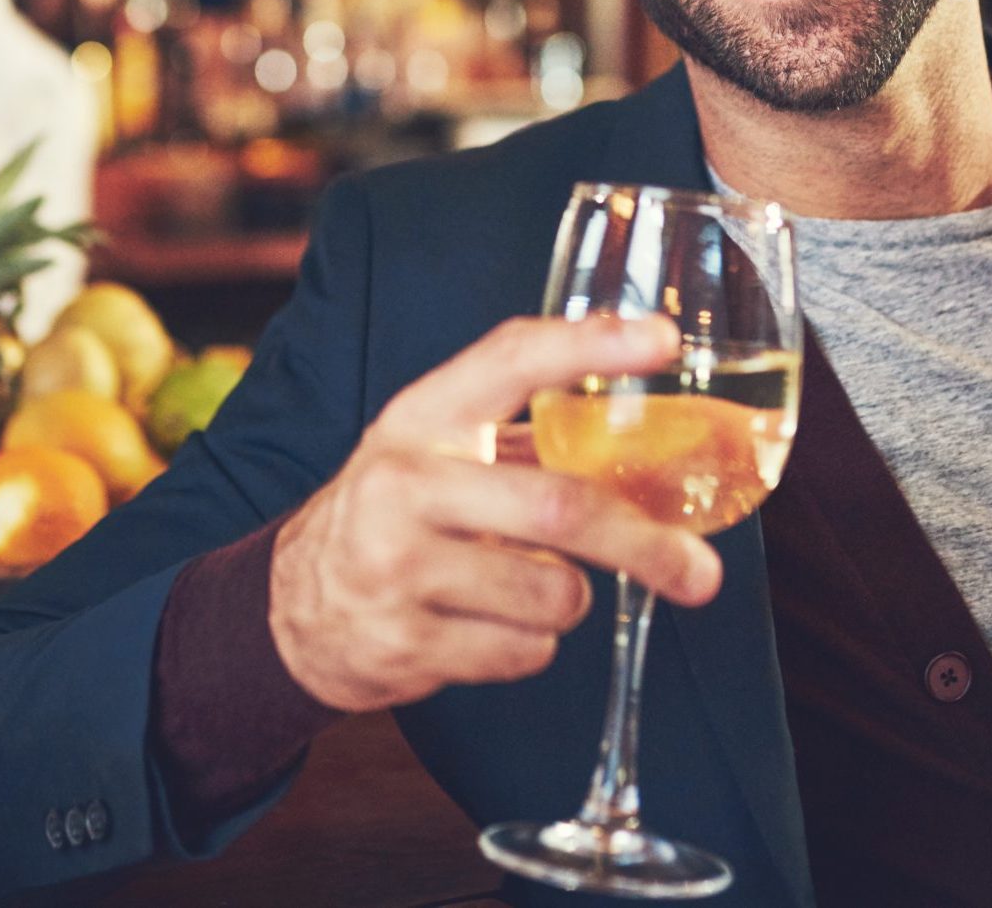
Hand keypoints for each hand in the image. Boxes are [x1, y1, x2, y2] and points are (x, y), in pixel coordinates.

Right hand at [268, 314, 722, 712]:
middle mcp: (404, 482)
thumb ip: (522, 434)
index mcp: (422, 416)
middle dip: (645, 545)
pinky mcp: (403, 644)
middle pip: (559, 506)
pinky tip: (485, 624)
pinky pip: (524, 652)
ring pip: (553, 592)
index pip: (511, 359)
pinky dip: (531, 645)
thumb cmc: (395, 512)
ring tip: (525, 587)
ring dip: (568, 598)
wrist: (290, 606)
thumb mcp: (436, 449)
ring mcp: (397, 565)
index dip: (590, 345)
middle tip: (701, 571)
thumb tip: (654, 429)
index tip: (663, 340)